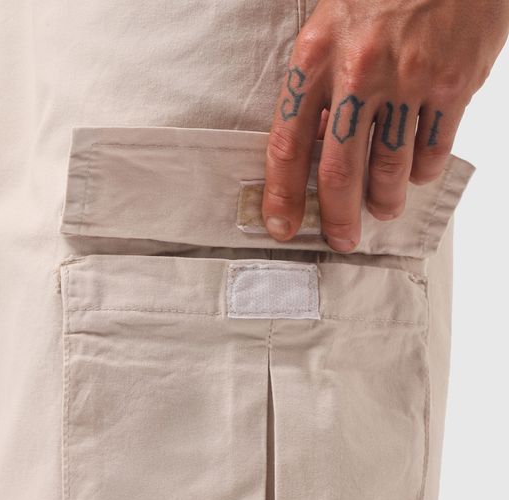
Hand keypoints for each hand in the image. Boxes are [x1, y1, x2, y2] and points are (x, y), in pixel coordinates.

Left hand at [263, 0, 508, 250]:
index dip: (281, 195)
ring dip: (384, 200)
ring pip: (389, 167)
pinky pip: (433, 147)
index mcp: (316, 56)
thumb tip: (314, 145)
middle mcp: (359, 71)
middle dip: (338, 217)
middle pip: (339, 171)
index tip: (281, 226)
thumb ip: (317, 82)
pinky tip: (416, 174)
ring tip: (383, 210)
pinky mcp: (455, 81)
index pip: (287, 145)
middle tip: (341, 239)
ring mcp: (410, 78)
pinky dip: (423, 170)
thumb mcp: (330, 24)